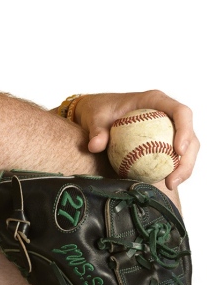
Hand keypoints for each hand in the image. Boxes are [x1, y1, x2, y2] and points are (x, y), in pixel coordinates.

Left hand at [72, 90, 198, 190]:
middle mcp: (166, 112)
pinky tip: (163, 185)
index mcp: (155, 100)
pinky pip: (174, 157)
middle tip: (173, 178)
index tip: (178, 151)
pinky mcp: (164, 141)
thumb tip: (95, 146)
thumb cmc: (98, 110)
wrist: (96, 113)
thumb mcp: (94, 118)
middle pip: (189, 134)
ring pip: (187, 149)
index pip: (180, 112)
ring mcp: (168, 128)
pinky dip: (172, 170)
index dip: (185, 130)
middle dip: (188, 158)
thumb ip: (96, 131)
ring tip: (169, 184)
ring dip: (184, 168)